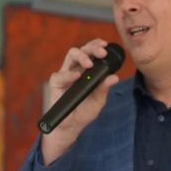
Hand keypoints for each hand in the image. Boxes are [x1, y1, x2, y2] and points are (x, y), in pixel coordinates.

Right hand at [41, 39, 120, 164]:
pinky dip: (69, 75)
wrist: (72, 125)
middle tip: (102, 53)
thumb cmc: (85, 111)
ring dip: (82, 56)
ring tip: (90, 64)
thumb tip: (114, 77)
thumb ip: (104, 88)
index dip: (96, 45)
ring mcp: (65, 74)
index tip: (105, 45)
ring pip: (71, 56)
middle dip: (92, 48)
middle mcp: (75, 68)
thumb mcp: (99, 100)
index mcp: (86, 70)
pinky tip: (77, 76)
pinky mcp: (56, 84)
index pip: (91, 52)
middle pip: (82, 49)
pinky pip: (60, 76)